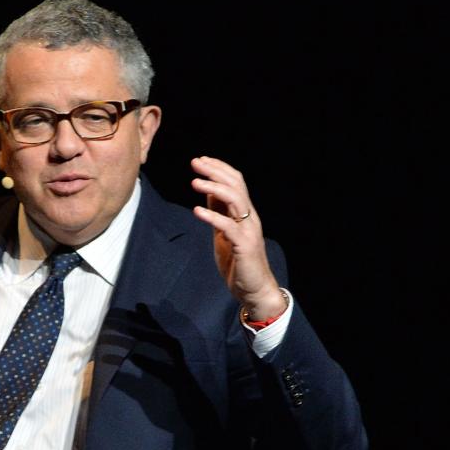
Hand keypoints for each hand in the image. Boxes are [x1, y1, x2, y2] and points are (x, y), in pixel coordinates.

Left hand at [190, 156, 285, 319]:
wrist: (254, 289)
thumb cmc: (238, 262)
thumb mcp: (223, 233)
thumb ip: (218, 214)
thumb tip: (208, 193)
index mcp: (245, 213)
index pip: (236, 182)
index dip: (219, 168)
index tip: (201, 160)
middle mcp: (249, 218)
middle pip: (236, 185)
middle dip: (215, 171)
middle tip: (195, 162)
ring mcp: (248, 230)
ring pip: (235, 200)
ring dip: (213, 188)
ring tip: (195, 182)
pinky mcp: (244, 245)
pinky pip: (228, 226)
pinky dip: (212, 216)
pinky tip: (197, 210)